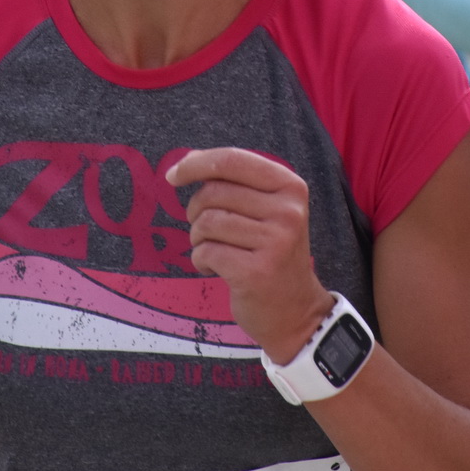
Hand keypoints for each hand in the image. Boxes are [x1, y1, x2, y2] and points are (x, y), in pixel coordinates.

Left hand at [166, 148, 334, 365]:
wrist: (296, 311)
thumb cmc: (271, 253)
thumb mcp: (266, 210)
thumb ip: (233, 182)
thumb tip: (187, 160)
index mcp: (290, 186)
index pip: (233, 159)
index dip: (196, 164)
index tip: (173, 176)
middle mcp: (287, 210)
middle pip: (214, 192)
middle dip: (196, 210)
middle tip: (204, 229)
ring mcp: (275, 242)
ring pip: (207, 222)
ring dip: (198, 238)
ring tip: (214, 250)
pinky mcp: (256, 271)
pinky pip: (206, 252)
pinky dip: (200, 260)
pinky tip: (214, 268)